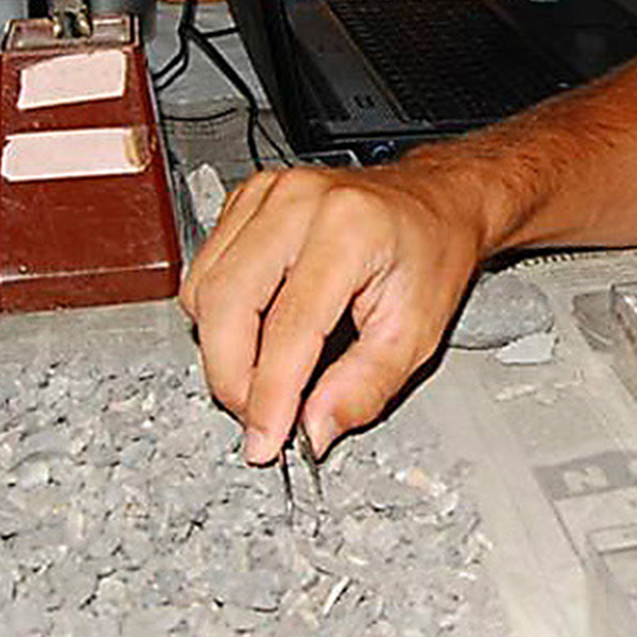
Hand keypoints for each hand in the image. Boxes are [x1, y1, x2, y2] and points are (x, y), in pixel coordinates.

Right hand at [177, 159, 488, 458]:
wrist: (432, 203)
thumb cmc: (431, 255)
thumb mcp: (416, 333)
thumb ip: (364, 388)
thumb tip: (312, 429)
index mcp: (348, 228)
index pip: (288, 328)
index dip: (269, 395)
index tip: (266, 440)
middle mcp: (297, 202)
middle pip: (226, 304)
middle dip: (232, 377)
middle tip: (257, 418)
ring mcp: (264, 195)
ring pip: (204, 290)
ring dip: (221, 350)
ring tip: (262, 377)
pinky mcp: (244, 202)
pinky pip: (205, 271)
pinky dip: (218, 317)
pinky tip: (254, 333)